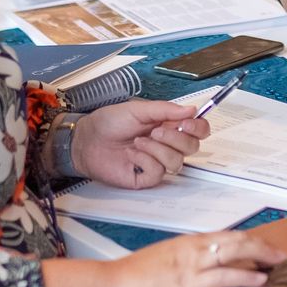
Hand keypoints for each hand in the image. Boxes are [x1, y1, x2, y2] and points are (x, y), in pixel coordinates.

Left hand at [73, 100, 208, 189]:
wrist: (87, 140)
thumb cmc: (109, 122)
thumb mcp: (138, 109)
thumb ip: (165, 110)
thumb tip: (191, 110)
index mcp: (168, 125)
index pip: (197, 130)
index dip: (199, 128)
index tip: (188, 123)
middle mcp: (166, 144)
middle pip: (192, 147)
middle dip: (176, 138)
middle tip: (156, 131)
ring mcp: (157, 161)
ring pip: (177, 162)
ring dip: (158, 149)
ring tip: (138, 142)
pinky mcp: (145, 177)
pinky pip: (158, 173)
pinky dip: (146, 161)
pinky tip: (132, 154)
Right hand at [109, 229, 286, 286]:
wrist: (117, 284)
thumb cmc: (133, 278)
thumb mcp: (163, 264)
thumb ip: (183, 268)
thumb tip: (197, 279)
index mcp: (186, 243)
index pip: (223, 236)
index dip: (245, 239)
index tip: (258, 243)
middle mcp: (193, 248)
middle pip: (235, 239)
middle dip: (260, 243)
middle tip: (277, 249)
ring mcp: (195, 264)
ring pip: (236, 252)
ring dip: (261, 255)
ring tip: (276, 260)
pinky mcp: (193, 283)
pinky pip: (227, 276)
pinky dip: (247, 277)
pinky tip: (259, 279)